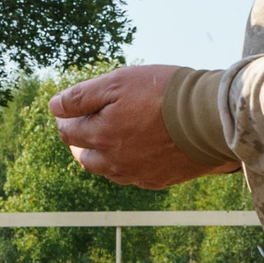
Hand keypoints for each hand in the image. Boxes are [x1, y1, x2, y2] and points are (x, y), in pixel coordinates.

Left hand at [49, 64, 238, 188]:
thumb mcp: (117, 82)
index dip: (65, 120)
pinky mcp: (160, 180)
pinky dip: (129, 165)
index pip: (70, 133)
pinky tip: (137, 153)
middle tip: (82, 128)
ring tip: (108, 140)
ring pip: (109, 170)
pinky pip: (135, 177)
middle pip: (86, 157)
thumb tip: (53, 107)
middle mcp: (115, 162)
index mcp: (101, 136)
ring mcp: (138, 175)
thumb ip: (81, 96)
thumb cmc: (163, 94)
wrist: (209, 117)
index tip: (67, 111)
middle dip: (79, 143)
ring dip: (103, 156)